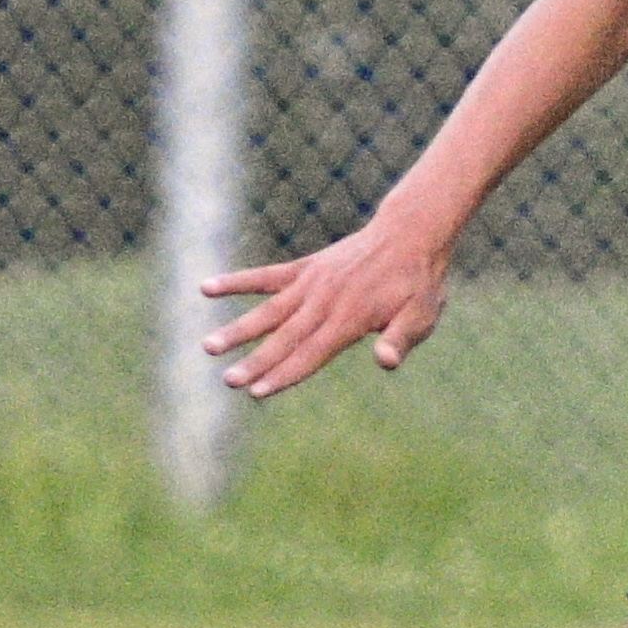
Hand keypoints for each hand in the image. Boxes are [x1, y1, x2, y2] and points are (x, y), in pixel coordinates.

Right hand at [198, 210, 448, 399]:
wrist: (409, 235)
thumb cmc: (418, 284)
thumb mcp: (421, 315)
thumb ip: (400, 339)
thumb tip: (386, 362)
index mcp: (350, 319)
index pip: (311, 354)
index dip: (284, 374)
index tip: (257, 392)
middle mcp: (324, 302)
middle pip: (284, 338)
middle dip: (255, 362)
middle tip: (228, 381)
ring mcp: (311, 283)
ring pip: (268, 311)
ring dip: (238, 329)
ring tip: (208, 346)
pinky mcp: (305, 268)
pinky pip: (266, 276)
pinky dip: (238, 282)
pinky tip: (206, 289)